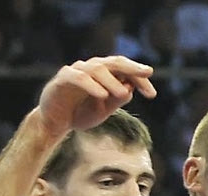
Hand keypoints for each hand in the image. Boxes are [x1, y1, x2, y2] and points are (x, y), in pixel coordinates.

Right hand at [37, 56, 156, 139]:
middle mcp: (91, 68)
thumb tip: (131, 88)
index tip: (152, 94)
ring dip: (112, 81)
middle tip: (148, 72)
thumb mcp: (104, 110)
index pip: (124, 70)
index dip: (139, 79)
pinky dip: (91, 86)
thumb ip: (117, 100)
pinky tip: (102, 95)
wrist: (55, 122)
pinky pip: (79, 78)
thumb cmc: (81, 113)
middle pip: (114, 62)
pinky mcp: (63, 79)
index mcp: (104, 75)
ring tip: (122, 93)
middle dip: (132, 67)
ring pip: (97, 69)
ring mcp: (76, 71)